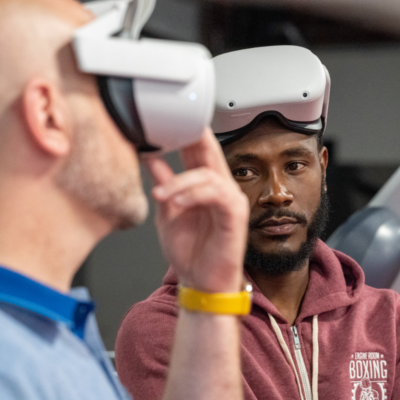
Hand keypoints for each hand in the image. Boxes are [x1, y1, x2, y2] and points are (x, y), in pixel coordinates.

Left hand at [145, 128, 248, 292]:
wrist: (199, 281)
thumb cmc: (189, 250)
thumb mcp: (168, 212)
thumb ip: (164, 185)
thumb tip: (150, 158)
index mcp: (202, 185)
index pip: (196, 149)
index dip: (183, 131)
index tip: (161, 119)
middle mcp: (219, 187)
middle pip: (208, 150)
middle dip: (188, 136)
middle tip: (168, 126)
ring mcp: (229, 199)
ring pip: (208, 173)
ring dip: (180, 182)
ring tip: (161, 195)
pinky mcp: (234, 214)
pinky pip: (215, 195)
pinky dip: (193, 195)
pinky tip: (176, 203)